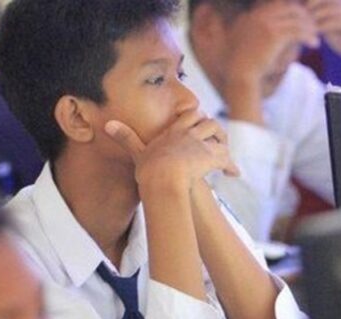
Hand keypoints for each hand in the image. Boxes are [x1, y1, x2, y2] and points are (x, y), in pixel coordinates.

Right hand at [104, 112, 239, 201]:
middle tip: (216, 137)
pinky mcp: (212, 157)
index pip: (188, 116)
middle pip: (206, 121)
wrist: (163, 179)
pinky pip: (226, 158)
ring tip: (225, 154)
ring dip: (224, 142)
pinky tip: (234, 175)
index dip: (195, 118)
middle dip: (212, 128)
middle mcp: (189, 133)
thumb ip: (125, 138)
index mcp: (173, 131)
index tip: (199, 121)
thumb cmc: (148, 169)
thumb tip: (107, 124)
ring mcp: (201, 144)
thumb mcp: (136, 152)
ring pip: (218, 135)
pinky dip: (231, 166)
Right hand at [220, 1, 318, 120]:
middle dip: (305, 17)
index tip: (303, 23)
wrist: (239, 74)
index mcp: (255, 15)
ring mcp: (267, 23)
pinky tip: (315, 44)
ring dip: (309, 27)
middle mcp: (260, 15)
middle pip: (291, 8)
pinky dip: (309, 37)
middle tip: (314, 28)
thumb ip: (265, 34)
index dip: (295, 12)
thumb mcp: (252, 44)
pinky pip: (298, 31)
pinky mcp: (274, 35)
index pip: (281, 4)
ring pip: (297, 19)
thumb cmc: (245, 64)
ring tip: (316, 37)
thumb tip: (284, 33)